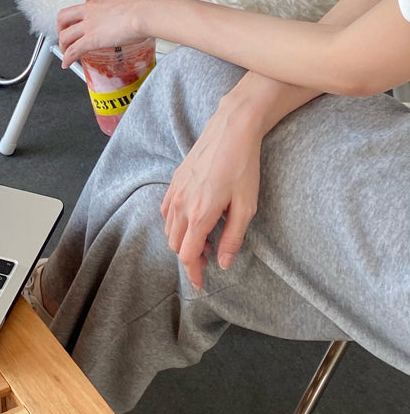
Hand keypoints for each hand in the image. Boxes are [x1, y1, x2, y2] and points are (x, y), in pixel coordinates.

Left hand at [57, 0, 155, 67]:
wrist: (147, 10)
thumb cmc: (149, 4)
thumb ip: (139, 3)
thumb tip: (151, 6)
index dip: (85, 5)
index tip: (88, 11)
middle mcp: (92, 8)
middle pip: (66, 15)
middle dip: (62, 25)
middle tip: (65, 32)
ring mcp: (90, 24)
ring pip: (65, 34)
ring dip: (62, 44)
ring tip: (65, 51)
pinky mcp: (91, 39)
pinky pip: (73, 51)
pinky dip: (67, 59)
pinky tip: (67, 64)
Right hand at [160, 105, 261, 288]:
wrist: (231, 130)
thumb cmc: (243, 166)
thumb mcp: (246, 206)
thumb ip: (233, 237)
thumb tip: (224, 262)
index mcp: (200, 215)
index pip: (187, 254)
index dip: (192, 272)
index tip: (200, 282)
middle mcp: (181, 206)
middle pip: (175, 244)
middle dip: (188, 258)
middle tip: (207, 260)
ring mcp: (175, 193)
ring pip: (169, 229)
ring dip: (182, 241)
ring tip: (203, 241)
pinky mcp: (174, 182)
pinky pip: (166, 212)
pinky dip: (175, 224)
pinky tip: (190, 221)